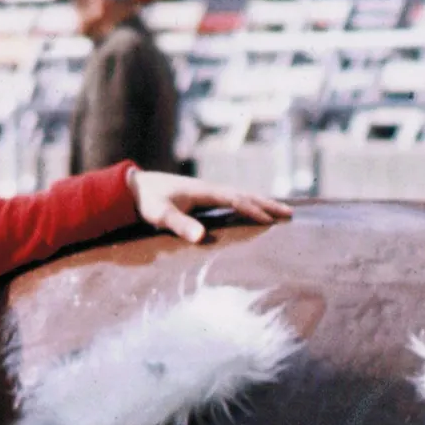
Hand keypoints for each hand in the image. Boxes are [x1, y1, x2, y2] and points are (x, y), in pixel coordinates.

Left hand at [127, 168, 292, 243]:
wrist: (135, 187)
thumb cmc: (147, 201)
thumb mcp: (161, 215)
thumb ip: (180, 225)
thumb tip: (201, 237)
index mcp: (204, 191)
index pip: (235, 199)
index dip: (252, 210)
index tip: (269, 221)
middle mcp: (210, 188)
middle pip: (245, 194)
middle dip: (267, 204)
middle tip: (290, 214)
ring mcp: (208, 190)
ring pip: (241, 194)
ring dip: (261, 202)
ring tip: (281, 211)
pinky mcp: (204, 195)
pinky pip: (233, 198)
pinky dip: (248, 202)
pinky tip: (254, 209)